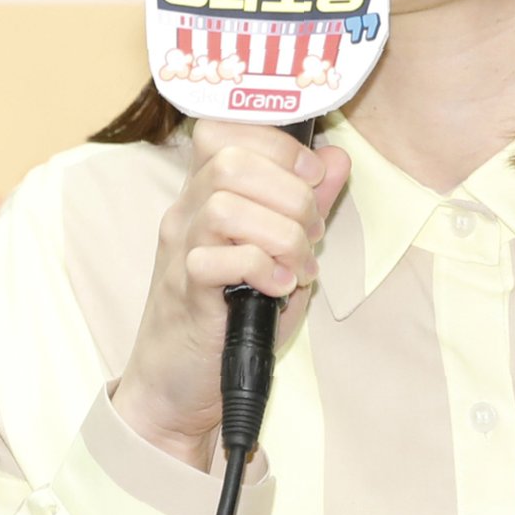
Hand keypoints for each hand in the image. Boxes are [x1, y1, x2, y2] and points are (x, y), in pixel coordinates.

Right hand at [111, 118, 349, 468]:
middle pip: (229, 161)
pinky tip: (278, 287)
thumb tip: (336, 158)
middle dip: (289, 191)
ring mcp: (180, 250)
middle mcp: (187, 212)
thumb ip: (306, 202)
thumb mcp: (279, 251)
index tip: (312, 175)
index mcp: (206, 191)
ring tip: (299, 264)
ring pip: (225, 206)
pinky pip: (217, 260)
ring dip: (280, 233)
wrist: (177, 383)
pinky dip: (261, 269)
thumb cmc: (231, 314)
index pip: (224, 131)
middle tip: (311, 229)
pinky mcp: (184, 291)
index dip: (277, 144)